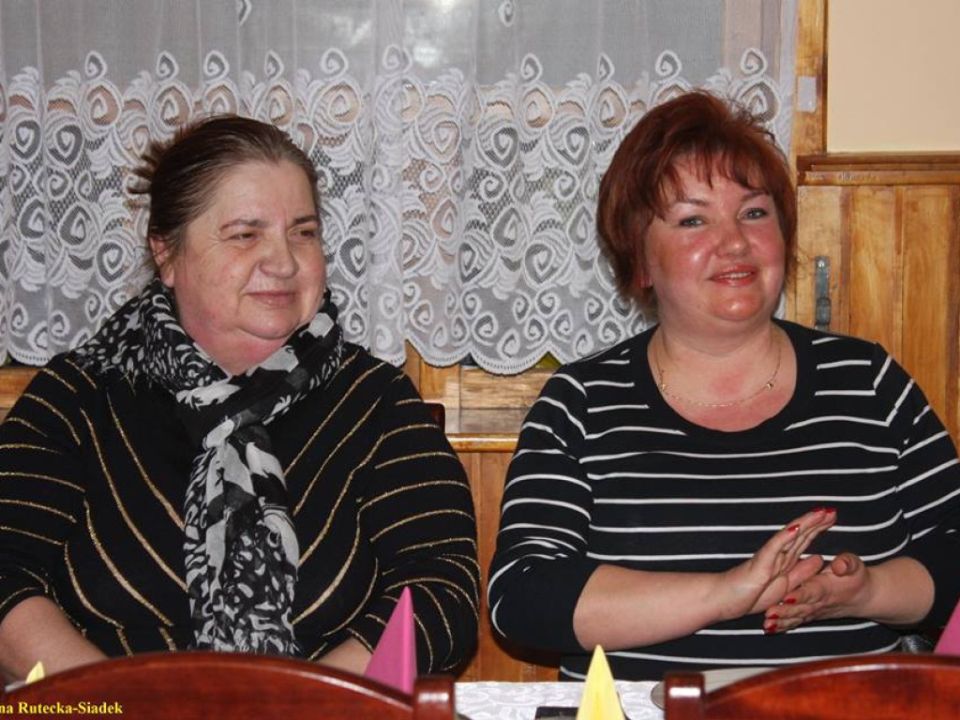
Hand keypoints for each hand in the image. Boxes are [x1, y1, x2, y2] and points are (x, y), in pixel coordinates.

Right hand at [715, 508, 835, 621]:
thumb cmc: (748, 595)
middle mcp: (778, 555)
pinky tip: (797, 528)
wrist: (723, 599)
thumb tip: (819, 558)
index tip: (832, 517)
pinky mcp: (760, 563)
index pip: (804, 540)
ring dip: (806, 524)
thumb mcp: (785, 586)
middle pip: (801, 535)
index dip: (818, 528)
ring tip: (820, 513)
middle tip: (832, 510)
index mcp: (784, 561)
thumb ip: (801, 572)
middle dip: (817, 522)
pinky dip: (786, 537)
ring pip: (790, 537)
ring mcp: (769, 557)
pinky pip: (774, 548)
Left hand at [763, 552, 870, 632]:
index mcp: (825, 587)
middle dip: (784, 612)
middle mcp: (818, 602)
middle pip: (800, 608)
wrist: (864, 597)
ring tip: (766, 626)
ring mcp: (814, 611)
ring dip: (781, 622)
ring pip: (796, 618)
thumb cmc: (856, 576)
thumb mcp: (855, 565)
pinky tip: (770, 630)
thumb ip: (847, 563)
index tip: (787, 597)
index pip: (812, 592)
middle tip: (768, 614)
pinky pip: (796, 622)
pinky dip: (784, 627)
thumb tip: (839, 565)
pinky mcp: (810, 615)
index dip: (801, 595)